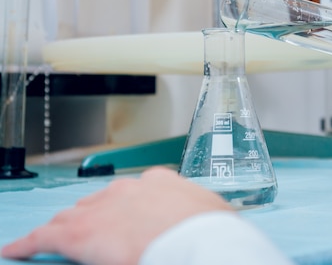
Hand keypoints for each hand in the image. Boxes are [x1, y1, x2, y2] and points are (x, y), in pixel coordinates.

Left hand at [1, 167, 233, 264]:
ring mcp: (103, 207)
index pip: (131, 194)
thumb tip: (204, 225)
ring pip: (72, 216)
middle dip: (91, 218)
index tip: (122, 223)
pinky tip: (17, 249)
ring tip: (52, 239)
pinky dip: (29, 243)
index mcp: (159, 183)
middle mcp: (128, 189)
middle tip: (89, 237)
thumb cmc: (212, 232)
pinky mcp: (80, 232)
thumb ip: (196, 215)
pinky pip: (45, 236)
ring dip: (64, 228)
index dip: (122, 211)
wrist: (199, 241)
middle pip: (98, 203)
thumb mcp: (210, 215)